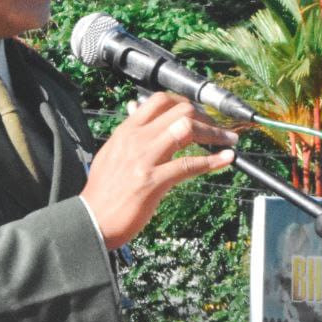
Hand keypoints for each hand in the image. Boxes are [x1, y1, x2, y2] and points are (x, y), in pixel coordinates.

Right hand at [80, 92, 237, 249]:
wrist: (90, 220)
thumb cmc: (103, 192)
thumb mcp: (112, 154)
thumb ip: (129, 136)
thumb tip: (136, 111)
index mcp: (126, 131)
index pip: (160, 101)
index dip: (187, 103)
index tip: (201, 114)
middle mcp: (136, 139)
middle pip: (180, 111)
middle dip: (206, 117)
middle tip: (219, 129)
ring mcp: (144, 159)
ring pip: (187, 130)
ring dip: (215, 133)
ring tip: (230, 140)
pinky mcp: (152, 181)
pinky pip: (189, 164)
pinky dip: (213, 161)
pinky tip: (226, 160)